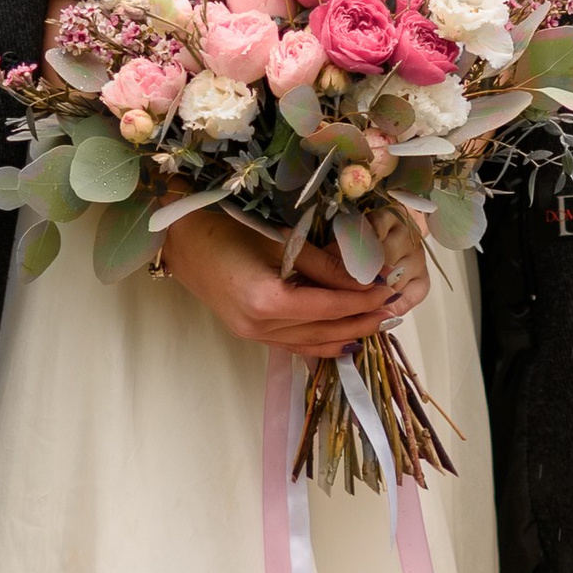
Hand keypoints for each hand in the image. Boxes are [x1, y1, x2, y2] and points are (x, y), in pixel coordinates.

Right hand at [162, 209, 426, 357]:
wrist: (179, 238)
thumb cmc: (226, 227)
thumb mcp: (279, 241)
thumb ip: (323, 265)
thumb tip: (366, 279)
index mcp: (267, 301)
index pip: (329, 308)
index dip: (362, 302)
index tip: (389, 291)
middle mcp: (260, 327)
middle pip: (323, 332)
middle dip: (361, 322)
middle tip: (393, 310)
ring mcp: (252, 335)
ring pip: (309, 344)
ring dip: (345, 335)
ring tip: (375, 325)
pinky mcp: (248, 333)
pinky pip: (292, 345)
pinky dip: (320, 344)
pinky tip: (342, 340)